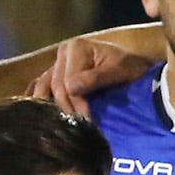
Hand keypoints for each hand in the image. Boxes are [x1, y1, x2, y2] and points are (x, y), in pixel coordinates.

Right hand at [31, 32, 159, 118]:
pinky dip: (43, 98)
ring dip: (50, 105)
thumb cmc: (129, 65)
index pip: (69, 81)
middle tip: (77, 127)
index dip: (77, 102)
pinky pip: (44, 85)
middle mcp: (63, 52)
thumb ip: (95, 79)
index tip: (86, 120)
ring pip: (45, 85)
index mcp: (76, 48)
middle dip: (66, 107)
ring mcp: (58, 62)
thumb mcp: (118, 71)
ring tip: (57, 124)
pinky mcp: (57, 72)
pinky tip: (42, 115)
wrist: (133, 62)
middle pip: (56, 85)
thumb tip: (72, 89)